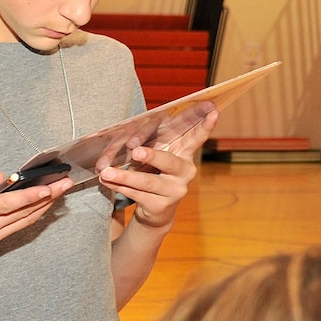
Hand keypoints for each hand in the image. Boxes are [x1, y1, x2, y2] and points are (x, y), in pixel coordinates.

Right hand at [0, 169, 66, 260]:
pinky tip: (47, 202)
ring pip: (24, 220)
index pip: (6, 204)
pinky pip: (19, 225)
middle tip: (65, 182)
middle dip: (46, 197)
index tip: (48, 187)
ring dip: (45, 205)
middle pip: (20, 212)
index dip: (29, 196)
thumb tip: (3, 178)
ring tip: (62, 189)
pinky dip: (35, 213)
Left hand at [100, 110, 217, 229]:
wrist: (154, 210)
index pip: (196, 137)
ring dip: (124, 176)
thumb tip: (130, 138)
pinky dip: (119, 186)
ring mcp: (175, 190)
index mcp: (185, 153)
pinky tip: (107, 182)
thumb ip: (151, 142)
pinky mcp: (161, 205)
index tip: (213, 111)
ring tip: (106, 172)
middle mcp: (185, 171)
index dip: (205, 125)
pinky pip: (137, 194)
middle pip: (169, 162)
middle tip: (135, 152)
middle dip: (152, 156)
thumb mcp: (156, 154)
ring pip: (148, 181)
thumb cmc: (154, 172)